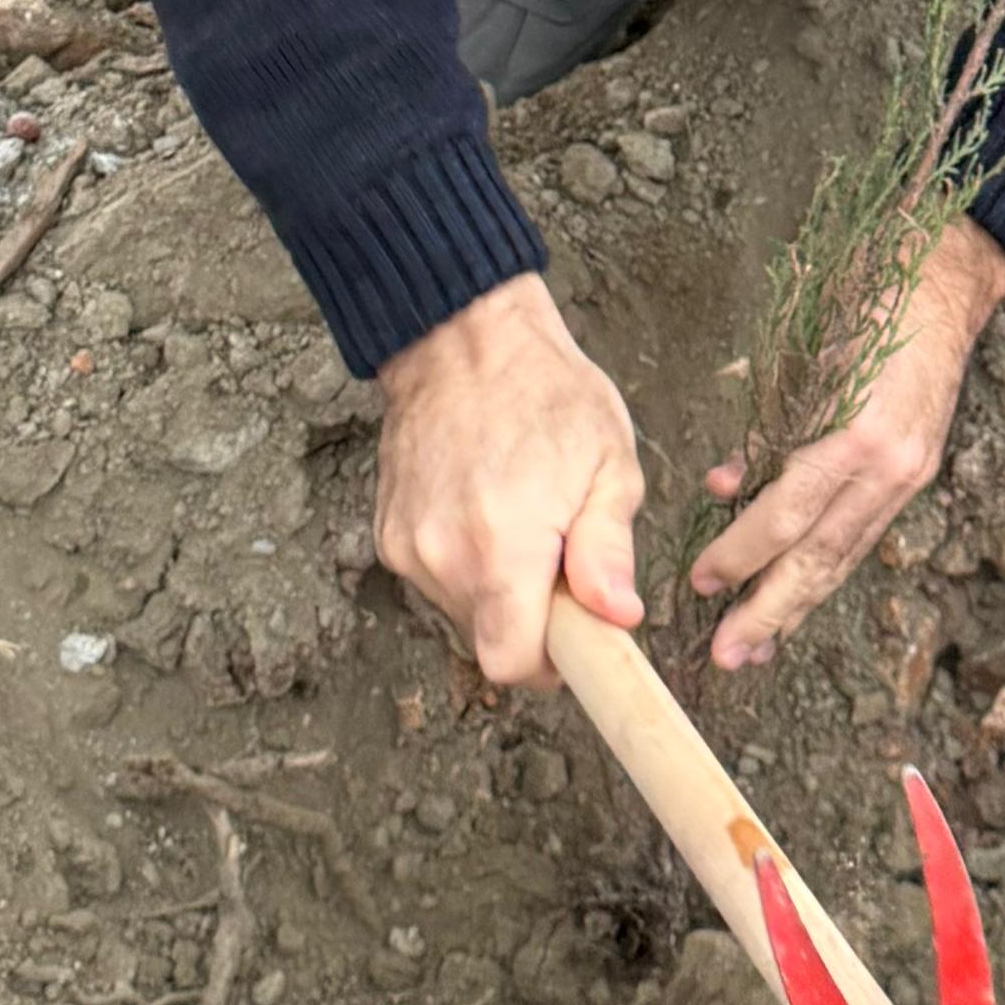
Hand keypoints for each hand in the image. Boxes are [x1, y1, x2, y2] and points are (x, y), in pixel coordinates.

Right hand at [371, 276, 643, 689]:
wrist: (461, 339)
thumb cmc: (546, 393)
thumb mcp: (607, 463)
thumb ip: (607, 550)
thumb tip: (616, 616)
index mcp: (502, 546)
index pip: (511, 663)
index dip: (550, 665)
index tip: (576, 637)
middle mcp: (443, 556)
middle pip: (489, 642)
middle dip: (530, 622)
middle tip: (559, 561)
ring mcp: (407, 546)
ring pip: (462, 614)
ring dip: (497, 592)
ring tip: (522, 525)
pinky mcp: (388, 534)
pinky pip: (435, 580)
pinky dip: (465, 566)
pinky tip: (485, 511)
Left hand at [688, 218, 1004, 670]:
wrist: (939, 282)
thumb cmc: (862, 306)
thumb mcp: (802, 359)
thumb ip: (766, 428)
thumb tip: (724, 486)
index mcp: (857, 434)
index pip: (788, 513)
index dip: (741, 552)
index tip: (699, 581)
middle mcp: (889, 466)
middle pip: (820, 556)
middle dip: (770, 611)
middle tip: (725, 655)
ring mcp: (908, 474)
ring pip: (844, 556)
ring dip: (797, 606)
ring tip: (757, 646)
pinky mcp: (915, 473)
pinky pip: (862, 534)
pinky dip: (826, 568)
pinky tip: (797, 596)